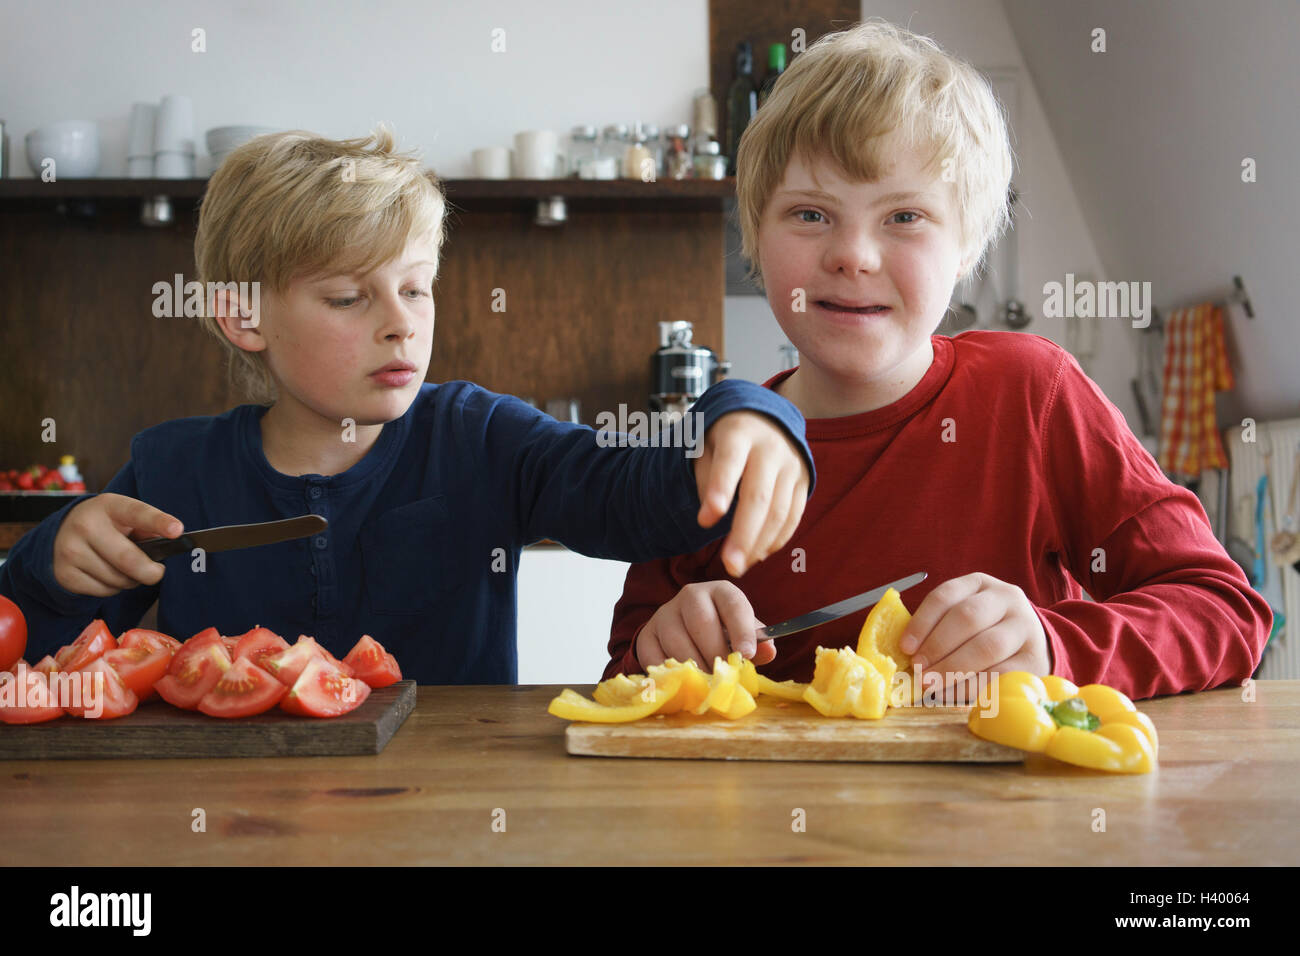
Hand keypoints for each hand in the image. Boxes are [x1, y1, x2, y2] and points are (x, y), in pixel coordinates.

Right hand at [53, 493, 184, 596]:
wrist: (62, 532)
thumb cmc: (107, 525)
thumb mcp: (125, 517)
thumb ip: (148, 529)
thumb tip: (168, 548)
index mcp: (109, 506)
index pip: (137, 513)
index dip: (159, 522)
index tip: (177, 530)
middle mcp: (86, 525)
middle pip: (129, 560)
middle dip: (151, 572)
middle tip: (157, 572)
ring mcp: (70, 550)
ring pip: (117, 580)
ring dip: (131, 580)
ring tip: (126, 569)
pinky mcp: (64, 574)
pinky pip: (103, 591)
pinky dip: (113, 588)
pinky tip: (107, 575)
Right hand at [636, 580, 776, 670]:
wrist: (685, 632)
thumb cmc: (723, 634)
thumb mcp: (743, 633)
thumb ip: (758, 643)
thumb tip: (767, 652)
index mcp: (720, 591)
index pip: (733, 604)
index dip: (741, 630)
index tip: (746, 655)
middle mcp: (690, 596)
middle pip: (701, 622)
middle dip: (715, 653)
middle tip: (724, 676)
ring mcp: (665, 614)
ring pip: (676, 640)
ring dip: (694, 667)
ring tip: (707, 684)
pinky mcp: (647, 635)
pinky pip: (654, 657)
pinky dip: (670, 674)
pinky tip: (682, 684)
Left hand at [694, 410, 809, 576]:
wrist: (765, 419)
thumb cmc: (724, 440)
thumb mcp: (705, 445)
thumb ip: (703, 477)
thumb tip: (711, 518)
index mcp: (740, 432)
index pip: (730, 462)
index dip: (718, 491)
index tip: (704, 521)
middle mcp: (771, 447)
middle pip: (759, 496)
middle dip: (743, 535)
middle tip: (729, 566)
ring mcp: (792, 464)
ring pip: (779, 512)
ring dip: (759, 545)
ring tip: (738, 566)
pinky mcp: (805, 481)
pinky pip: (793, 516)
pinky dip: (776, 540)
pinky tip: (758, 554)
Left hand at [899, 572, 1049, 700]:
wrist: (1033, 643)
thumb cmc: (984, 630)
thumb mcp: (963, 615)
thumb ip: (937, 626)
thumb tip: (906, 653)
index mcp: (980, 583)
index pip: (946, 595)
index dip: (922, 622)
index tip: (905, 647)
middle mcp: (1007, 598)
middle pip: (967, 618)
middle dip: (937, 646)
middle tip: (918, 669)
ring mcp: (1025, 627)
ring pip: (986, 646)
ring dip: (953, 668)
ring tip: (931, 683)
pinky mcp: (1036, 658)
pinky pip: (1000, 673)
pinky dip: (972, 686)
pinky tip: (953, 693)